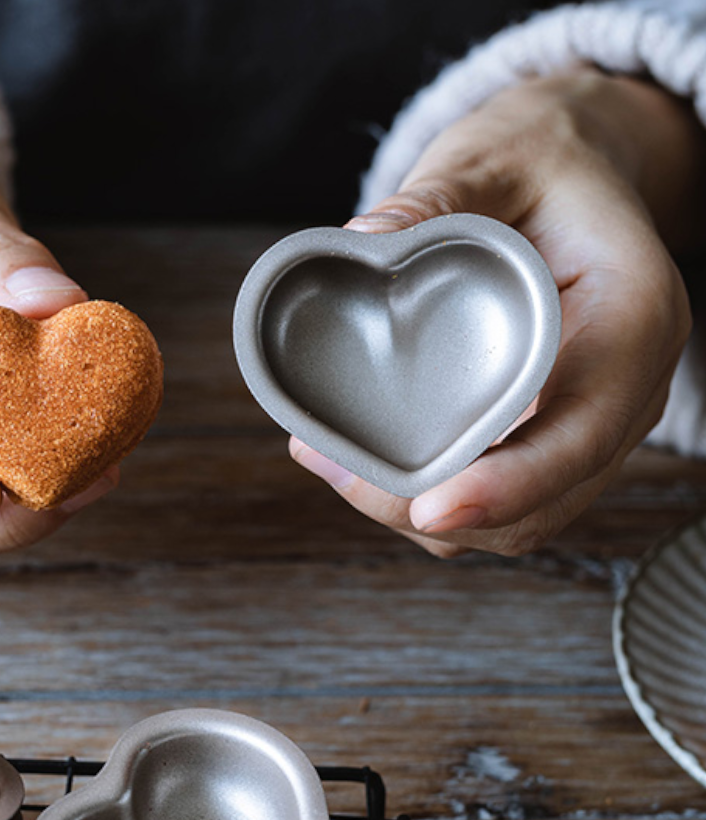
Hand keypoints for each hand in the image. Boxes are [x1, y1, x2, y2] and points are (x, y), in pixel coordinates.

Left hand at [291, 70, 705, 556]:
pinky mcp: (552, 436)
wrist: (579, 175)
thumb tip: (361, 239)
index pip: (580, 433)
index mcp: (632, 320)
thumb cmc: (545, 164)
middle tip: (334, 468)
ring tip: (330, 461)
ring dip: (421, 512)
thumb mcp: (495, 156)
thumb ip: (435, 197)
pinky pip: (499, 499)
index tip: (428, 510)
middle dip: (435, 511)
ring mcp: (593, 423)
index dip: (508, 486)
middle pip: (541, 501)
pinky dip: (430, 496)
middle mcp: (626, 390)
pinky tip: (364, 460)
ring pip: (517, 519)